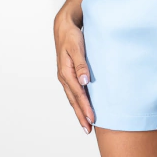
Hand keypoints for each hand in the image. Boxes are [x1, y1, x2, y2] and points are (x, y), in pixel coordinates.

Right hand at [54, 6, 94, 133]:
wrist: (64, 26)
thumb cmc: (72, 36)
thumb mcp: (77, 47)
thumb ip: (81, 64)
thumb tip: (84, 82)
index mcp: (66, 72)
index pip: (77, 94)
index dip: (85, 107)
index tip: (93, 119)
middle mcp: (64, 77)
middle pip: (73, 100)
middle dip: (81, 115)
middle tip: (88, 129)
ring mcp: (65, 77)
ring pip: (73, 98)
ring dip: (79, 111)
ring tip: (86, 124)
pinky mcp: (69, 74)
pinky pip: (73, 92)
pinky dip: (78, 102)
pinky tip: (83, 108)